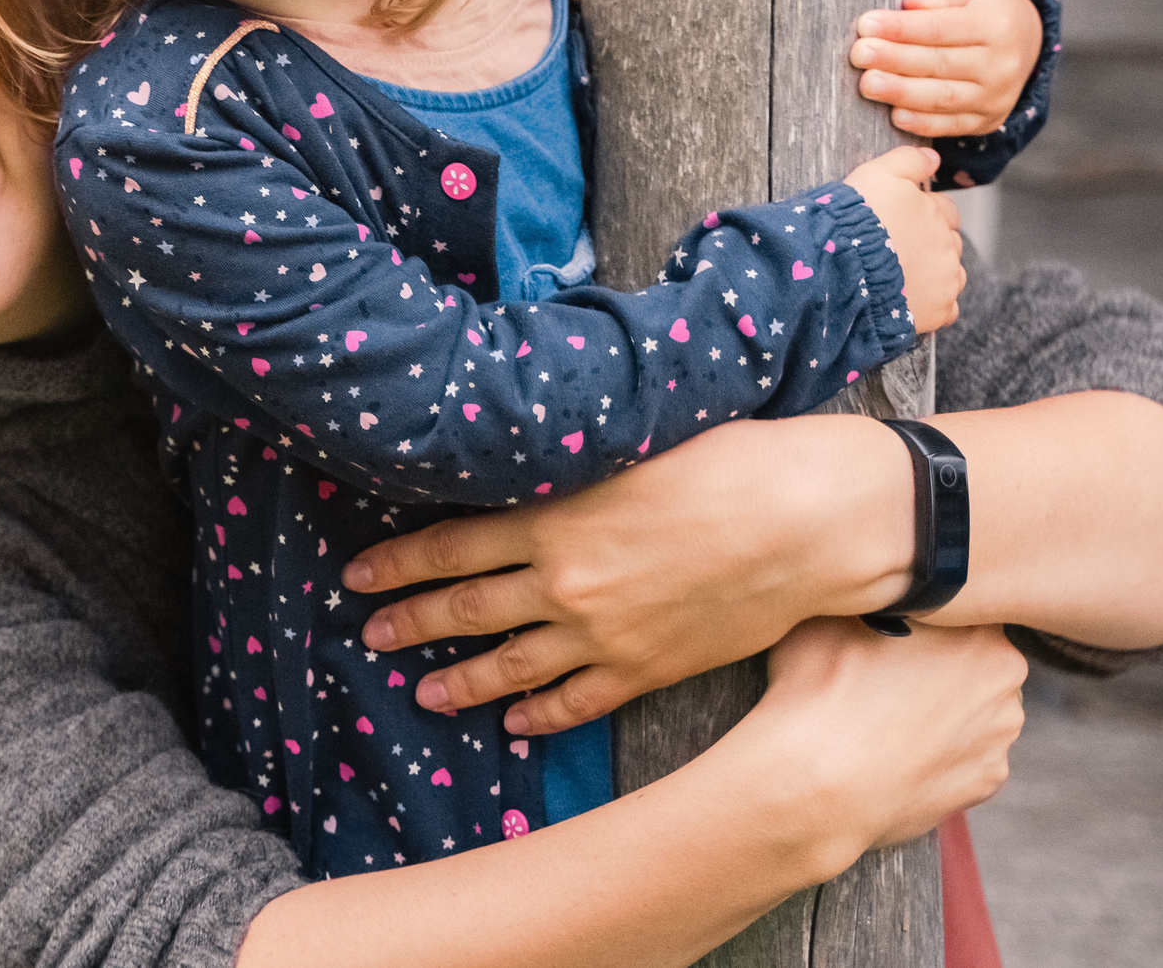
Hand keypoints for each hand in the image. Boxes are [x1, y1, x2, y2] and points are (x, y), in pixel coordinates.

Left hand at [342, 414, 914, 734]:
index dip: (396, 563)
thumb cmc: (726, 458)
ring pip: (511, 665)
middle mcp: (564, 582)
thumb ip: (566, 462)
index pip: (448, 545)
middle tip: (368, 634)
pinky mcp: (648, 668)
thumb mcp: (626, 440)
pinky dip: (541, 714)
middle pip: (465, 608)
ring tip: (422, 691)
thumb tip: (524, 456)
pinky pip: (579, 700)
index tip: (356, 575)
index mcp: (552, 516)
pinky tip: (515, 722)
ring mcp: (604, 633)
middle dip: (410, 620)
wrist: (806, 521)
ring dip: (461, 680)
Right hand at [746, 619, 1026, 859]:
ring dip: (943, 708)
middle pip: (976, 660)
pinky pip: (966, 755)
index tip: (895, 624)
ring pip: (974, 710)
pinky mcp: (985, 786)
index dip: (926, 615)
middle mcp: (1007, 689)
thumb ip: (875, 593)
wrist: (813, 784)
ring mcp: (999, 742)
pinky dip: (940, 752)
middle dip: (941, 662)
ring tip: (887, 716)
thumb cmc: (820, 689)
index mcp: (983, 636)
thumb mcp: (835, 611)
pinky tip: (897, 751)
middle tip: (887, 669)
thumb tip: (874, 582)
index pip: (965, 610)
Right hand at [845, 145, 963, 330]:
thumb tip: (933, 157)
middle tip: (896, 247)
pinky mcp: (937, 312)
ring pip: (950, 274)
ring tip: (900, 275)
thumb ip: (908, 160)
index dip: (923, 211)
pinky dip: (933, 304)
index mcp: (937, 213)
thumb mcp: (876, 174)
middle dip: (929, 242)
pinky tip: (910, 298)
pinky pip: (946, 309)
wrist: (842, 270)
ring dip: (933, 273)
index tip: (901, 218)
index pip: (944, 208)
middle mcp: (949, 247)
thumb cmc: (855, 222)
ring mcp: (945, 282)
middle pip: (948, 242)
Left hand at [850, 0, 1041, 139]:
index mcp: (997, 25)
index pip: (941, 27)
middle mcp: (1001, 64)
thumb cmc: (984, 11)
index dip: (902, 28)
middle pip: (940, 63)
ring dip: (902, 92)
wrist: (1026, 42)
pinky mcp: (987, 120)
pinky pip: (952, 126)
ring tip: (868, 83)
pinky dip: (922, 123)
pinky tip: (894, 115)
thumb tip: (912, 2)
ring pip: (943, 97)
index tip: (866, 24)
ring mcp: (996, 97)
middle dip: (895, 59)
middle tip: (860, 54)